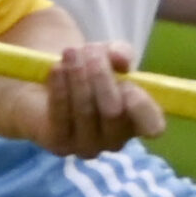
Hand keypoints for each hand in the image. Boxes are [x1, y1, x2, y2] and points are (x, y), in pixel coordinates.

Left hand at [22, 40, 164, 158]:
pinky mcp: (59, 145)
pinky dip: (60, 89)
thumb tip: (121, 58)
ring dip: (78, 76)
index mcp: (136, 121)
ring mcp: (87, 146)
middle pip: (113, 111)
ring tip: (70, 53)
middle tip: (89, 50)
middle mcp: (115, 140)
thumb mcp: (107, 55)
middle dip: (101, 75)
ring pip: (86, 111)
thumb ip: (119, 52)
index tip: (128, 83)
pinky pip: (61, 115)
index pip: (153, 126)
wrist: (43, 88)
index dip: (142, 107)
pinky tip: (57, 69)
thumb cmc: (86, 73)